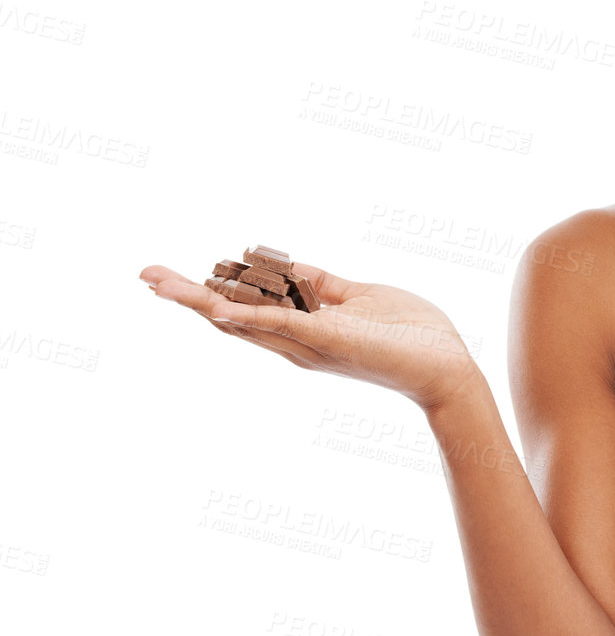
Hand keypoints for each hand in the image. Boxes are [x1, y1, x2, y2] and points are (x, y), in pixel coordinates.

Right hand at [139, 261, 481, 412]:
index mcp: (304, 331)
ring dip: (202, 302)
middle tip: (146, 275)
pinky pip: (284, 325)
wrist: (448, 367)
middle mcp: (297, 343)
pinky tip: (218, 306)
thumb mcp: (361, 296)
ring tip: (162, 285)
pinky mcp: (331, 340)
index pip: (245, 309)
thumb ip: (324, 285)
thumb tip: (291, 268)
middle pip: (230, 319)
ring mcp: (310, 345)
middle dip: (187, 297)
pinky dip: (251, 315)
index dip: (209, 291)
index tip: (170, 277)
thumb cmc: (413, 335)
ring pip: (246, 322)